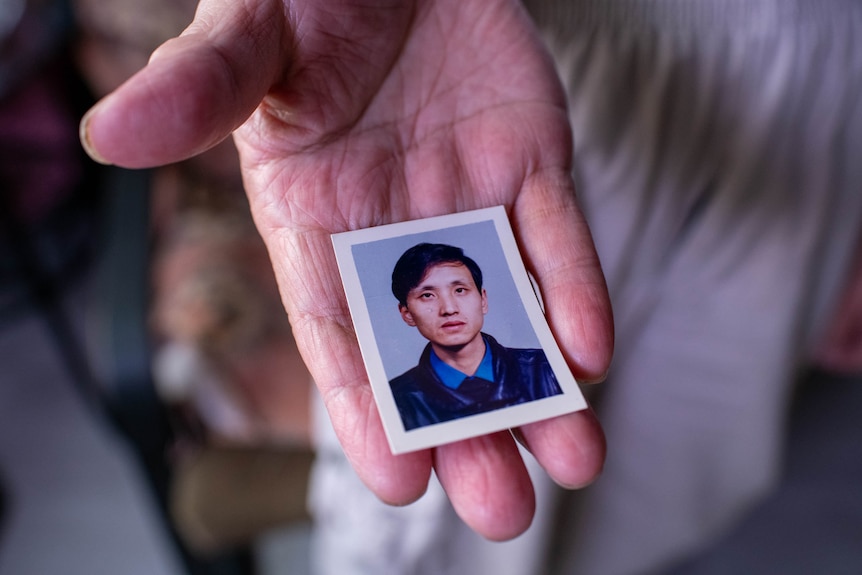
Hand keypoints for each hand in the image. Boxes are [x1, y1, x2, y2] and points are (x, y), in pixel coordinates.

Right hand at [80, 0, 613, 539]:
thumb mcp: (248, 41)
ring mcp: (470, 202)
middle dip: (468, 429)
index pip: (339, 334)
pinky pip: (558, 237)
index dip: (367, 410)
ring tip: (574, 461)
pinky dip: (575, 293)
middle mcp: (396, 231)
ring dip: (540, 387)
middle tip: (501, 509)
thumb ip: (199, 89)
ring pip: (506, 312)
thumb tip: (112, 133)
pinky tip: (590, 354)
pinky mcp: (530, 163)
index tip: (399, 480)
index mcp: (317, 222)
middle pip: (431, 350)